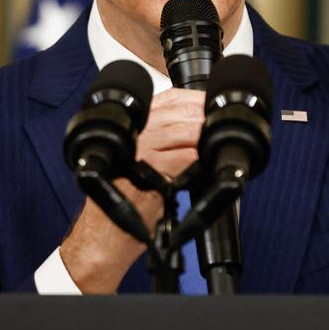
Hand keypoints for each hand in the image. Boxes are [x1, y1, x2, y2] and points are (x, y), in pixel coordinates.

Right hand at [60, 88, 204, 291]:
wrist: (106, 232)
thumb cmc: (126, 198)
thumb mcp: (141, 157)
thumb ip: (164, 137)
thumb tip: (200, 126)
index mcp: (133, 124)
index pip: (171, 97)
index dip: (197, 99)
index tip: (212, 104)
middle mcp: (135, 131)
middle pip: (182, 111)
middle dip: (206, 117)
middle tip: (222, 126)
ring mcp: (141, 148)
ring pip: (187, 131)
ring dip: (206, 137)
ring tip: (217, 144)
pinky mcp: (150, 169)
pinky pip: (186, 157)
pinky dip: (201, 158)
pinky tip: (206, 162)